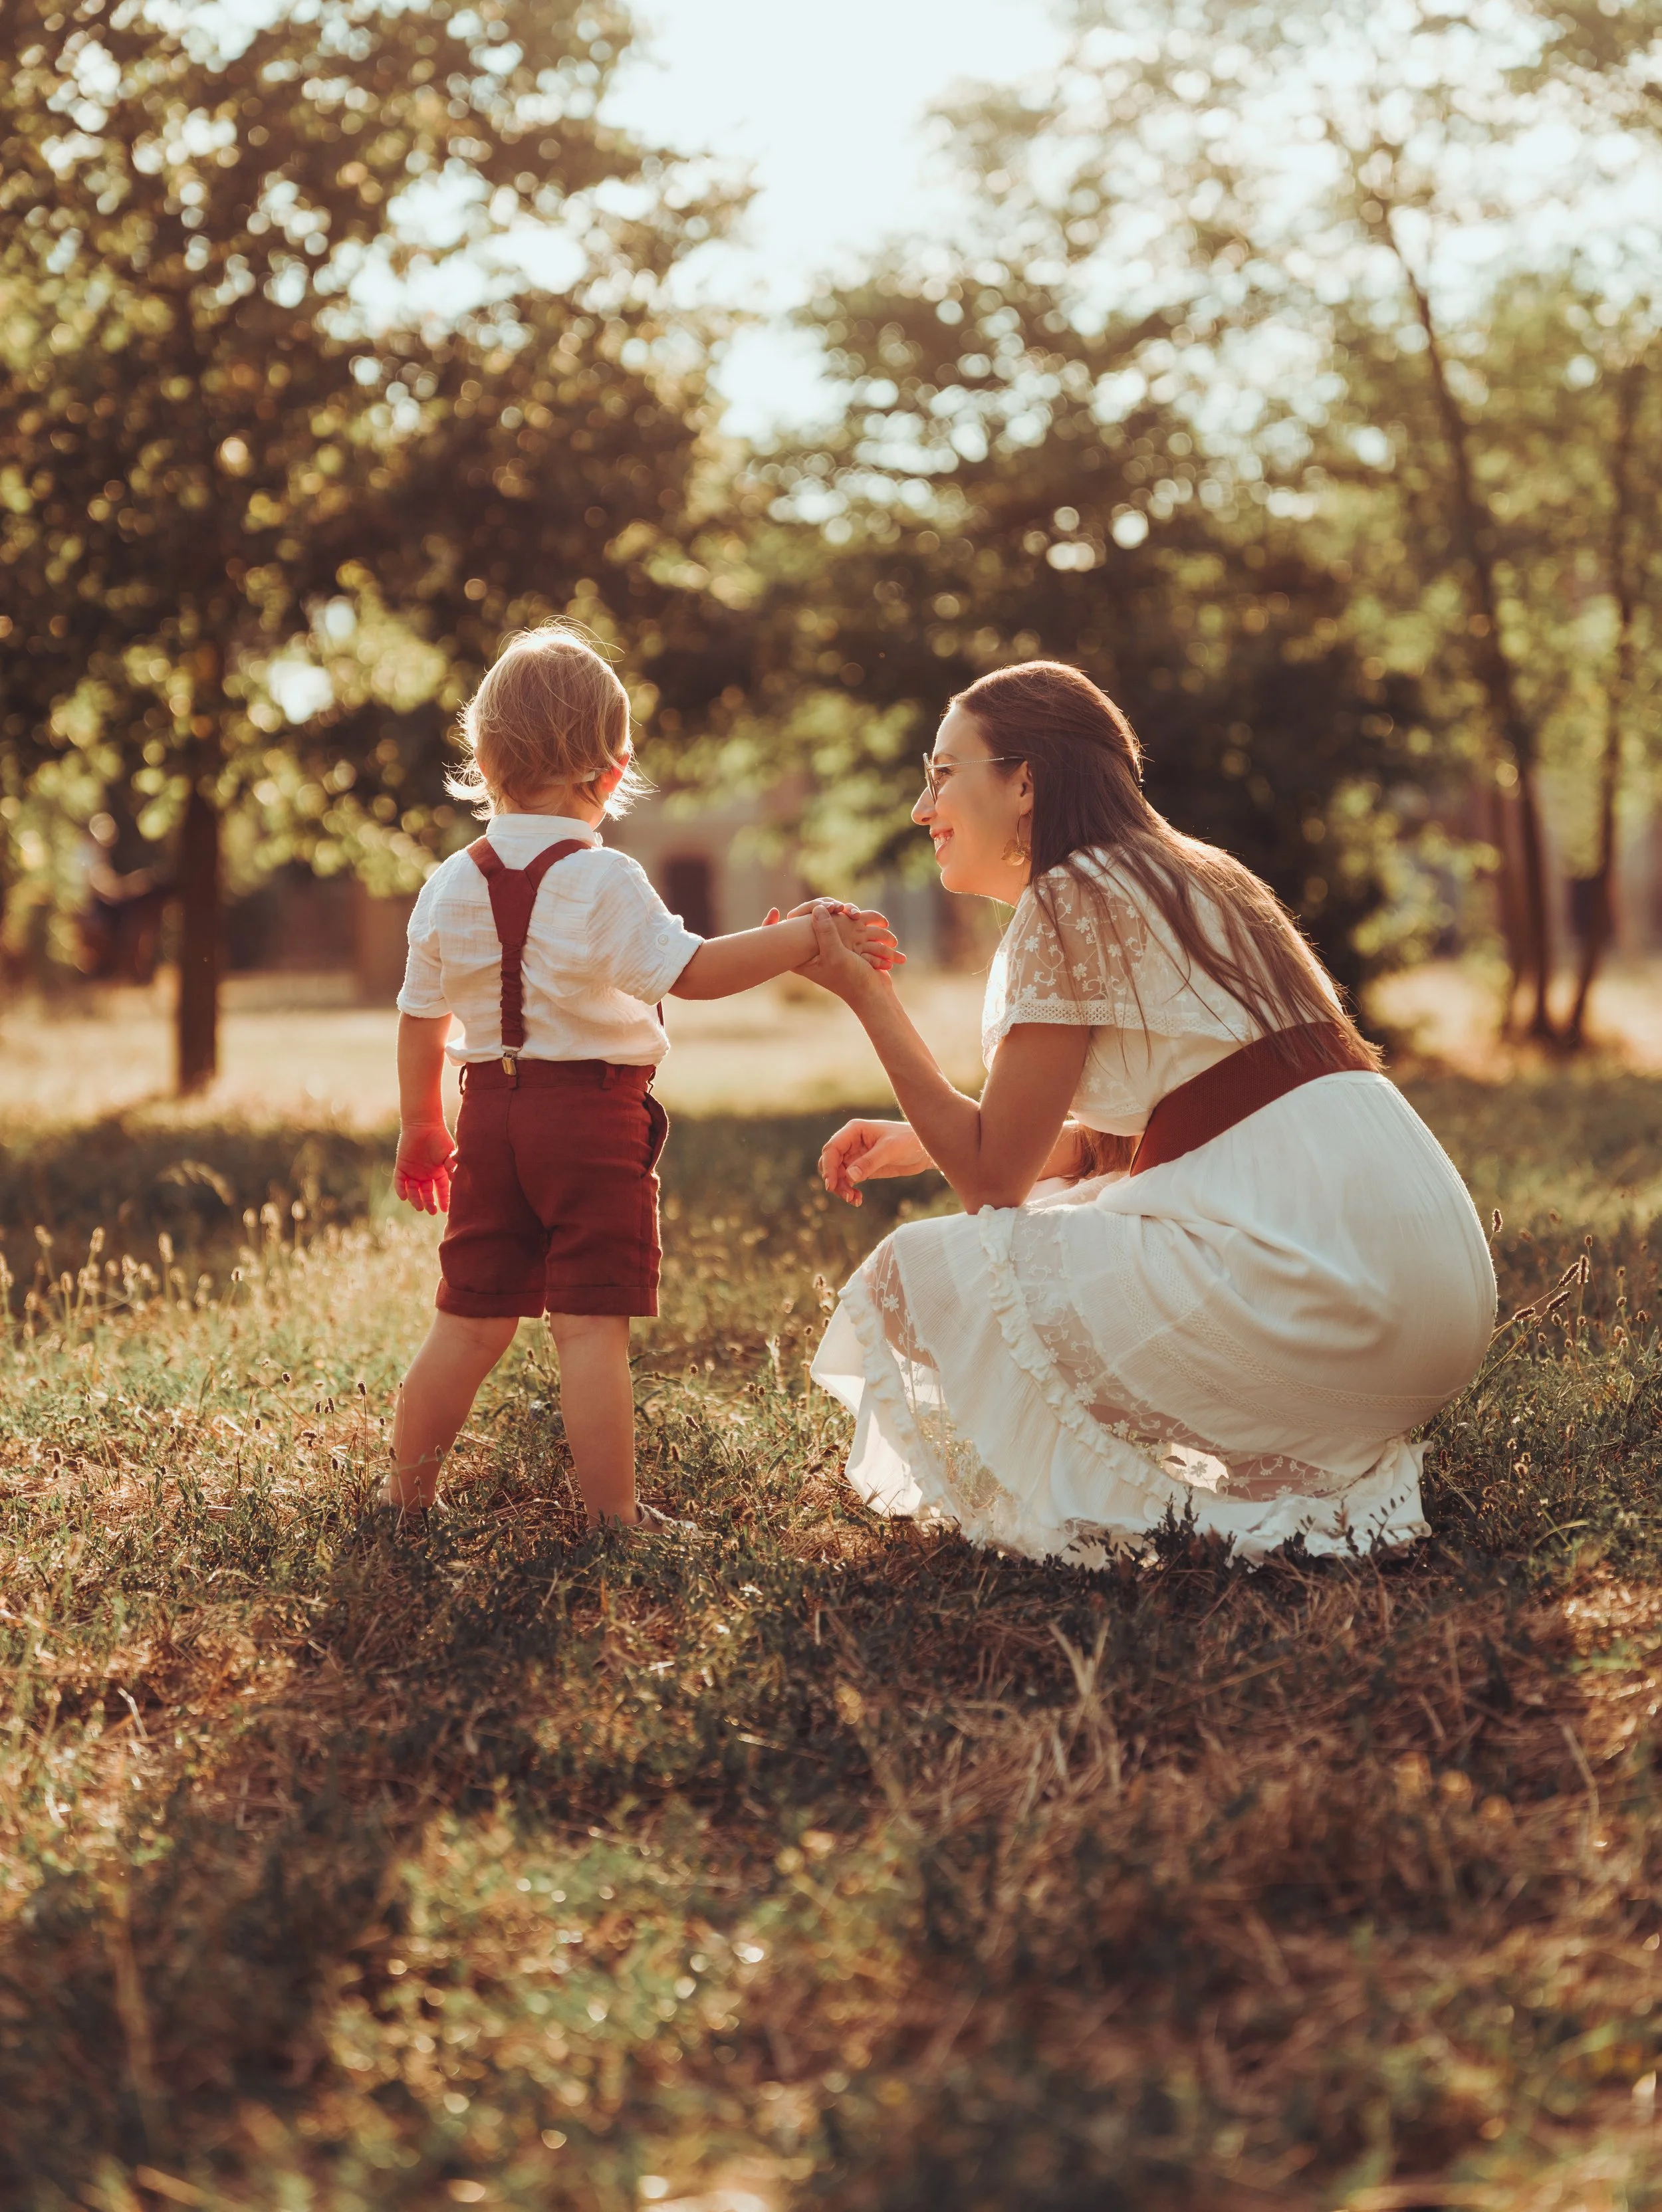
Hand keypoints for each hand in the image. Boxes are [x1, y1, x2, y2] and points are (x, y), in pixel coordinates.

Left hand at [395, 1121, 456, 1214]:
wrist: (423, 1124)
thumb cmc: (439, 1137)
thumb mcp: (448, 1153)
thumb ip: (451, 1165)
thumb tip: (455, 1178)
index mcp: (437, 1172)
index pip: (440, 1189)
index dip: (443, 1199)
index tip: (445, 1209)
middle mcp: (425, 1174)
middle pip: (426, 1193)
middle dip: (429, 1202)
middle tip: (431, 1211)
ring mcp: (413, 1171)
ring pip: (413, 1190)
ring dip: (415, 1199)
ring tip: (419, 1206)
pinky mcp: (401, 1166)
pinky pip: (399, 1181)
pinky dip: (401, 1189)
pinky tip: (404, 1197)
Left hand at [764, 900, 903, 973]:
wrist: (873, 992)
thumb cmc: (852, 979)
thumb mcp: (836, 956)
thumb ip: (826, 933)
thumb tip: (817, 908)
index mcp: (802, 958)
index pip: (780, 938)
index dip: (771, 924)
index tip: (772, 912)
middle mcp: (812, 950)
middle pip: (804, 920)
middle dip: (820, 907)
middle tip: (835, 906)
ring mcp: (828, 944)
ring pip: (826, 916)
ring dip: (840, 909)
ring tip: (853, 914)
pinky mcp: (843, 940)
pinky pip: (841, 920)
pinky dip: (849, 915)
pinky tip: (856, 916)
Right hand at [819, 1118, 931, 1204]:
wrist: (924, 1150)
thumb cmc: (909, 1141)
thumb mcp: (889, 1150)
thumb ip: (869, 1162)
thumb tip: (849, 1177)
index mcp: (854, 1131)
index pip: (832, 1149)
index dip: (828, 1167)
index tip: (831, 1185)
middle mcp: (851, 1142)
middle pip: (831, 1163)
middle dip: (835, 1180)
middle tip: (847, 1195)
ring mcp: (855, 1156)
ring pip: (838, 1174)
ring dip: (842, 1188)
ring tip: (854, 1199)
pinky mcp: (862, 1168)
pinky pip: (848, 1181)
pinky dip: (849, 1190)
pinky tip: (858, 1199)